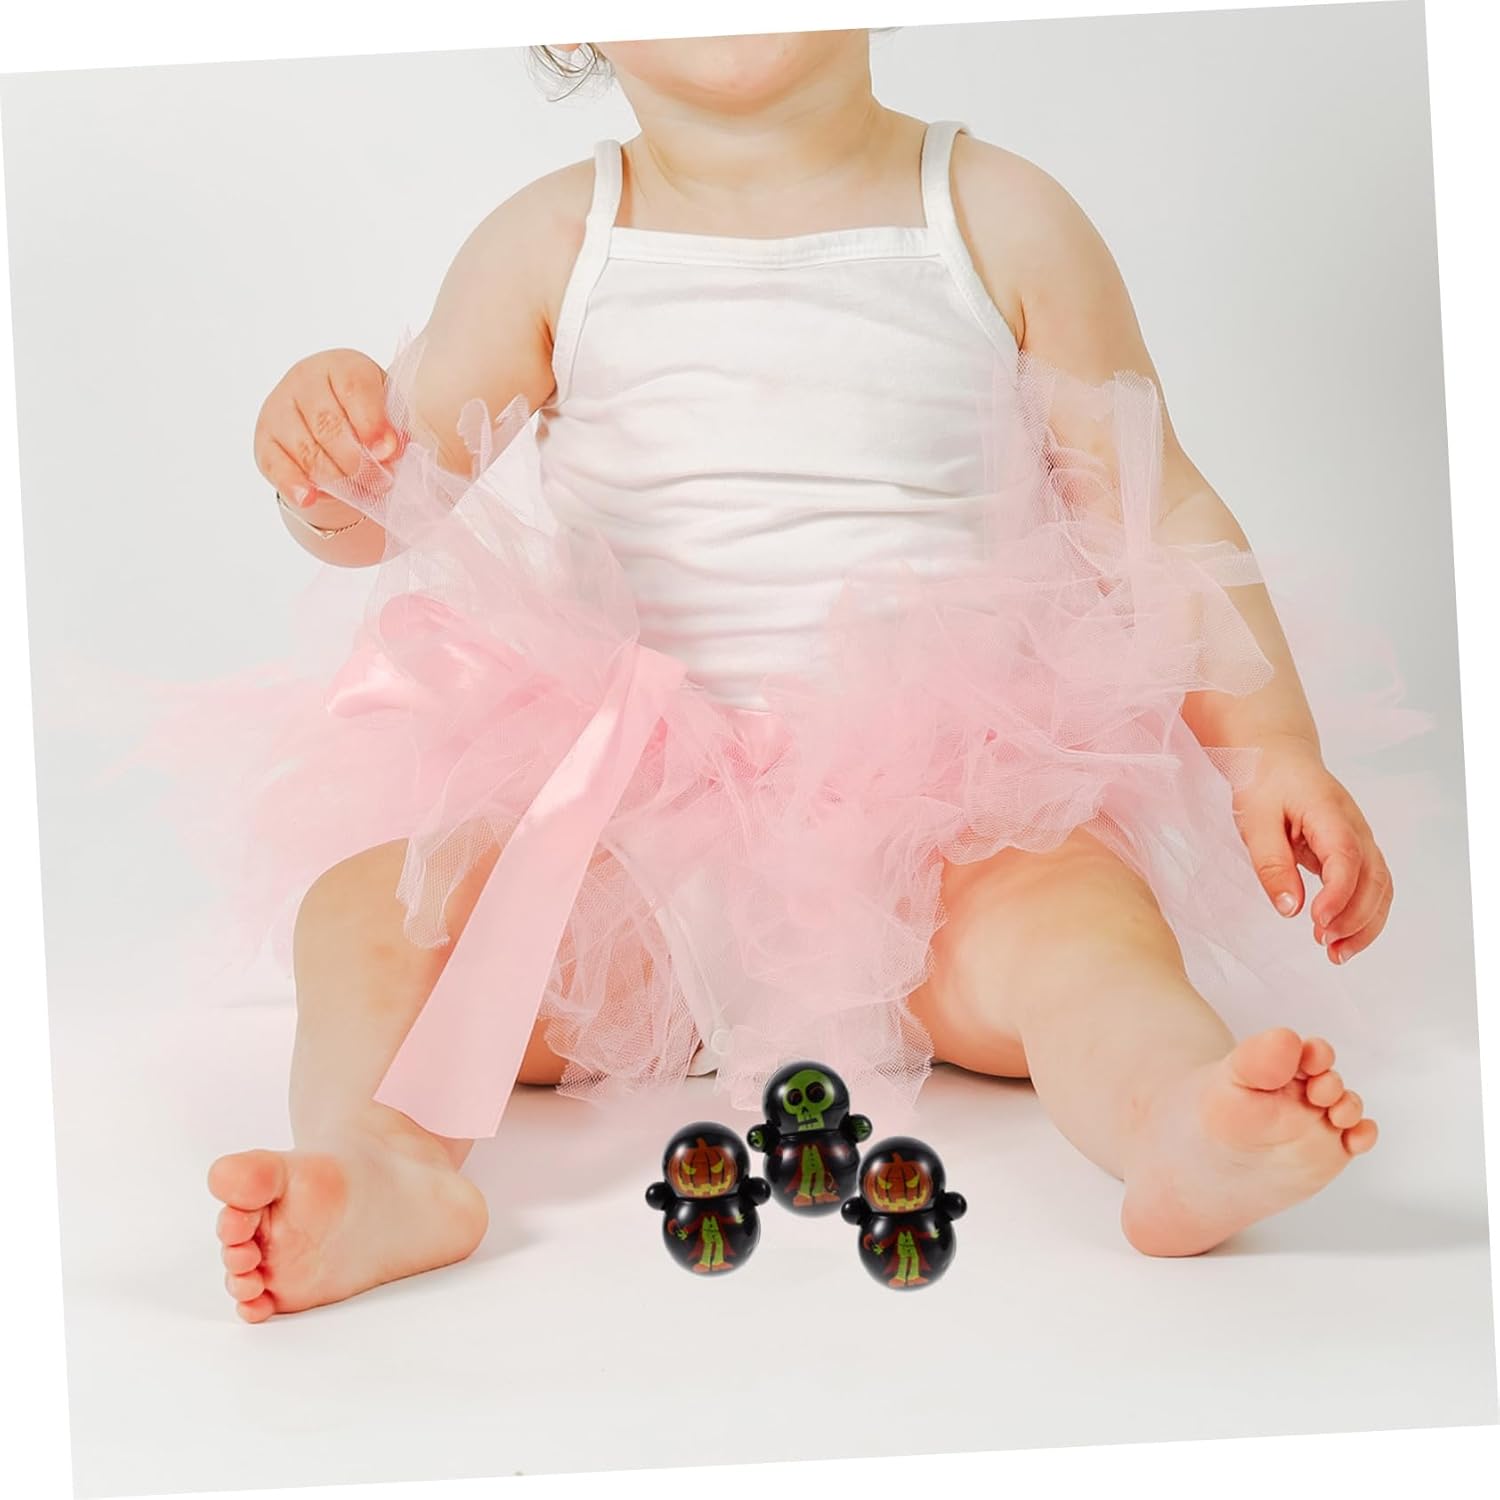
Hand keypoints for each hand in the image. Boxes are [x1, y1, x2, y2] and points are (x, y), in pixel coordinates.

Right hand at [253, 348, 402, 513]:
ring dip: (337, 480)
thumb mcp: (390, 413)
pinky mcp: (265, 440)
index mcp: (342, 366)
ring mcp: (279, 408)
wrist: (335, 422)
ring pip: (307, 451)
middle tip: (380, 482)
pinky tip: (309, 498)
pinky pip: (277, 466)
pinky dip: (295, 485)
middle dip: (358, 462)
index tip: (388, 452)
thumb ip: (394, 428)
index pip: (354, 388)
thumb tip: (390, 450)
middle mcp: (305, 380)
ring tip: (362, 493)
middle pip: (329, 425)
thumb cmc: (368, 415)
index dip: (372, 423)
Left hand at [1233, 734, 1392, 963]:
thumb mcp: (1254, 821)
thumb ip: (1271, 864)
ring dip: (1365, 925)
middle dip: (1355, 918)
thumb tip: (1290, 909)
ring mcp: (1361, 840)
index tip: (1316, 922)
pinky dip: (1362, 916)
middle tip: (1324, 945)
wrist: (1278, 757)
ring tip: (1336, 954)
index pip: (1347, 857)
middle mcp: (1356, 827)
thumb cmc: (1264, 784)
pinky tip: (1340, 938)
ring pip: (1381, 888)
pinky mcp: (1356, 852)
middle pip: (1375, 878)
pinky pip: (1371, 887)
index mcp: (1330, 812)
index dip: (1338, 894)